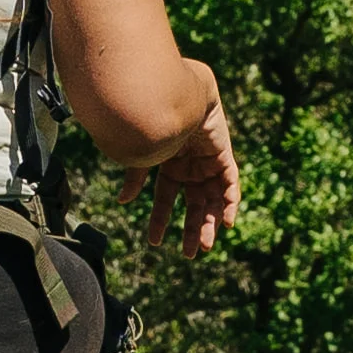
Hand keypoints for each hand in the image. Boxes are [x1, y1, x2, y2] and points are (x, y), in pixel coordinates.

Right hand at [130, 91, 239, 256]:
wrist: (177, 98)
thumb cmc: (156, 124)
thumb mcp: (144, 156)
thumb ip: (135, 179)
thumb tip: (122, 202)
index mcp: (168, 167)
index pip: (164, 199)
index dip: (159, 220)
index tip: (154, 243)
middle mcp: (189, 168)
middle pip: (193, 204)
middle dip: (191, 228)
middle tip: (190, 253)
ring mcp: (208, 164)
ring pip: (212, 200)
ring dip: (210, 222)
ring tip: (205, 245)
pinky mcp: (224, 158)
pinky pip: (230, 186)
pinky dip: (230, 204)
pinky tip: (226, 222)